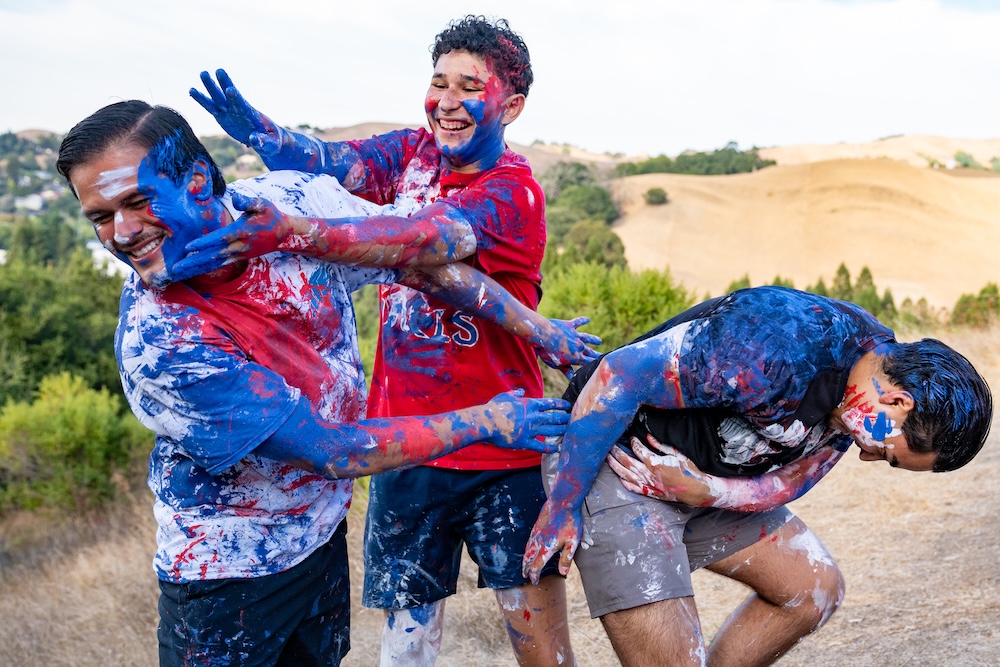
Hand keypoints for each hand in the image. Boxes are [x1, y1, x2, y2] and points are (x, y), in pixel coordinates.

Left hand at [172, 192, 291, 280]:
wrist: (284, 234)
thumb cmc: (271, 216)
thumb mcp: (263, 204)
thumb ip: (248, 201)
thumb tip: (234, 198)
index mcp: (243, 231)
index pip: (221, 238)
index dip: (204, 243)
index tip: (188, 247)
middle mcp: (240, 246)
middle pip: (214, 255)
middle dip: (193, 262)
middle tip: (175, 269)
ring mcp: (240, 254)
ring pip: (215, 263)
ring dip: (196, 268)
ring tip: (178, 273)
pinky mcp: (239, 258)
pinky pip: (220, 264)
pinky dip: (205, 268)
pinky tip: (193, 272)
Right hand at [190, 69, 281, 154]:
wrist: (266, 141)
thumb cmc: (272, 143)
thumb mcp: (270, 145)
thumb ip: (263, 142)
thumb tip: (253, 138)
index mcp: (251, 116)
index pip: (242, 105)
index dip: (236, 98)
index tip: (230, 89)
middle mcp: (238, 111)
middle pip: (229, 97)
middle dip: (224, 85)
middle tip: (219, 70)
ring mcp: (229, 113)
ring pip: (218, 98)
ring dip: (210, 87)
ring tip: (203, 73)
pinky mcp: (222, 117)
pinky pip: (211, 108)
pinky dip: (202, 100)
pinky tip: (192, 90)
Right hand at [485, 389, 570, 450]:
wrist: (486, 423)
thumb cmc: (494, 408)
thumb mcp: (505, 396)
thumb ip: (515, 394)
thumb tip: (520, 391)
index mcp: (529, 404)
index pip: (549, 404)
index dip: (560, 404)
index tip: (567, 405)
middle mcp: (533, 417)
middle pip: (554, 417)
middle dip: (564, 418)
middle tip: (572, 419)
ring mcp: (530, 430)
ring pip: (551, 431)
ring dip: (561, 431)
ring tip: (569, 431)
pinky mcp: (525, 442)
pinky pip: (540, 446)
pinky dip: (549, 448)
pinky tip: (556, 448)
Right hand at [522, 500, 582, 582]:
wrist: (563, 501)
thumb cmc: (570, 521)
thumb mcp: (572, 542)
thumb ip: (566, 558)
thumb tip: (563, 573)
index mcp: (547, 548)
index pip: (536, 565)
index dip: (534, 575)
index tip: (534, 581)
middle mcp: (538, 541)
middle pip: (528, 559)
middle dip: (526, 569)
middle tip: (525, 576)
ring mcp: (536, 533)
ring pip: (527, 549)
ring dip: (525, 559)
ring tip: (524, 565)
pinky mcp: (536, 525)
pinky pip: (528, 540)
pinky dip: (526, 548)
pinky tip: (528, 548)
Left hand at [535, 317, 601, 375]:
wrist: (542, 335)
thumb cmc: (547, 352)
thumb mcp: (556, 364)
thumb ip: (565, 370)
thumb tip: (572, 378)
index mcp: (576, 357)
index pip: (588, 362)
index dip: (594, 364)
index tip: (599, 366)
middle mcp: (579, 346)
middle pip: (589, 351)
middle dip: (596, 354)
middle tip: (602, 356)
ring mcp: (575, 335)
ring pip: (587, 337)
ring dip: (593, 339)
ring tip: (599, 341)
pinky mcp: (569, 325)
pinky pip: (578, 322)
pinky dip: (583, 320)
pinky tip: (588, 319)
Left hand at [607, 435, 712, 505]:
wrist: (697, 490)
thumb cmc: (689, 471)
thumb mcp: (677, 454)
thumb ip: (661, 445)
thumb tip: (648, 437)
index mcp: (654, 463)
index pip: (638, 449)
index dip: (633, 442)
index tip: (631, 437)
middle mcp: (647, 474)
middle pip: (627, 461)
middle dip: (617, 452)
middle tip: (610, 446)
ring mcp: (647, 485)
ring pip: (626, 475)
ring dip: (616, 466)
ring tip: (608, 459)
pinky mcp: (650, 493)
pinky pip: (634, 488)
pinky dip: (625, 483)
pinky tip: (620, 478)